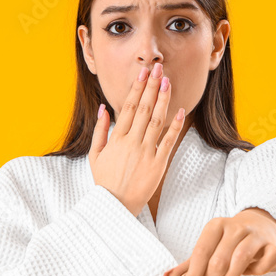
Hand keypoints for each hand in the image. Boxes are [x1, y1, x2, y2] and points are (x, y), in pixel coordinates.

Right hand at [88, 62, 185, 216]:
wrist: (114, 206)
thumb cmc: (105, 181)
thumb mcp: (95, 155)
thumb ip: (100, 130)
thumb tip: (104, 108)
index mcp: (117, 139)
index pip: (129, 107)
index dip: (137, 89)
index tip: (143, 74)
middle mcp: (132, 143)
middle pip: (145, 109)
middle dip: (152, 87)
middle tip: (159, 69)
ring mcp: (146, 153)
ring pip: (157, 121)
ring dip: (163, 100)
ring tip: (168, 83)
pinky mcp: (158, 165)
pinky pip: (168, 142)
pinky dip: (175, 126)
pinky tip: (180, 111)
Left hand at [164, 208, 275, 275]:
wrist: (261, 225)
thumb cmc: (231, 240)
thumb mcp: (208, 247)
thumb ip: (189, 264)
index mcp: (216, 226)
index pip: (201, 251)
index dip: (194, 274)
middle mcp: (235, 227)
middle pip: (219, 259)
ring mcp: (255, 235)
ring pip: (241, 259)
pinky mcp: (273, 245)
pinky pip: (266, 262)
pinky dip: (257, 272)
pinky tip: (251, 271)